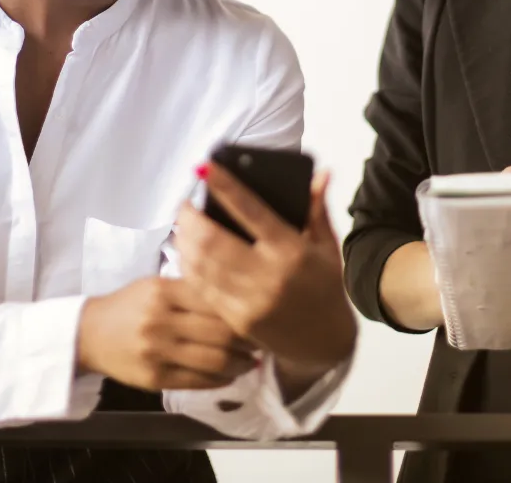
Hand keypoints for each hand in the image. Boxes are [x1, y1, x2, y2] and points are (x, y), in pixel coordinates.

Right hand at [77, 276, 255, 390]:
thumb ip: (192, 287)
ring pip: (212, 360)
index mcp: (165, 291)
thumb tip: (236, 295)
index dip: (242, 307)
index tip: (260, 310)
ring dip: (239, 363)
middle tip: (263, 339)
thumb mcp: (158, 284)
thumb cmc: (131, 303)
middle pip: (218, 331)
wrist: (90, 333)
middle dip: (247, 338)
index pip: (215, 298)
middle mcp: (162, 321)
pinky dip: (219, 380)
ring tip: (252, 361)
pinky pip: (196, 382)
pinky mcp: (154, 378)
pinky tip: (230, 376)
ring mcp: (157, 352)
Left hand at [176, 165, 356, 392]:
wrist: (325, 341)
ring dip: (184, 239)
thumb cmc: (324, 285)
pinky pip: (201, 288)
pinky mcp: (235, 320)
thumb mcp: (327, 245)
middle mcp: (267, 275)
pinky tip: (186, 252)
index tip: (204, 168)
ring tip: (182, 224)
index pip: (251, 211)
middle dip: (190, 217)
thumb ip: (317, 207)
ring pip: (200, 264)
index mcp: (290, 250)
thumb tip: (321, 172)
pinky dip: (188, 265)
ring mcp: (249, 301)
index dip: (224, 187)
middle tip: (185, 203)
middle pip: (212, 240)